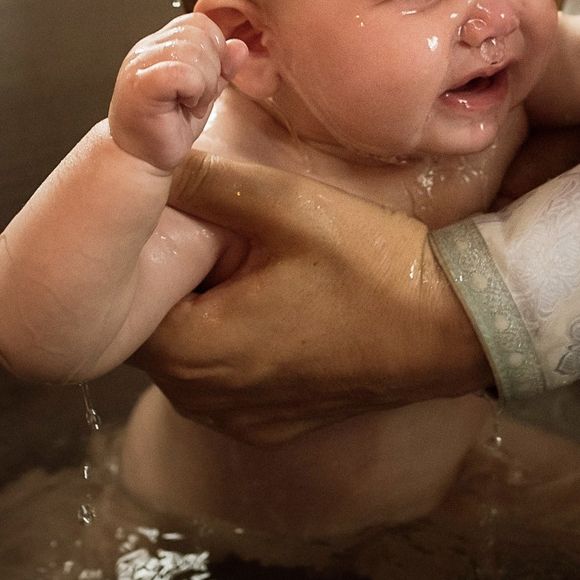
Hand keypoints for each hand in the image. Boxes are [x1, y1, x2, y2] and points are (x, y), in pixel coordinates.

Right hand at [108, 14, 245, 172]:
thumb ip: (221, 68)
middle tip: (198, 97)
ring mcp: (141, 63)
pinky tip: (184, 105)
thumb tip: (239, 46)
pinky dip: (194, 91)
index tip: (207, 81)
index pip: (199, 22)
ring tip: (189, 103)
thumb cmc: (164, 128)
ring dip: (204, 84)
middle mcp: (148, 48)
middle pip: (200, 32)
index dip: (215, 50)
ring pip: (194, 51)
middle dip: (212, 68)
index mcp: (161, 45)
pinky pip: (182, 72)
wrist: (138, 159)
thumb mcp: (203, 93)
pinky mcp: (141, 83)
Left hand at [135, 151, 491, 443]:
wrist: (451, 327)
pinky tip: (271, 306)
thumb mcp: (286, 205)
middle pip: (157, 331)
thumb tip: (149, 152)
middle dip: (176, 284)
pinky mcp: (271, 427)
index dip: (146, 260)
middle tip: (214, 237)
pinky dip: (236, 346)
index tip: (177, 225)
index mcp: (194, 352)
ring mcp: (238, 421)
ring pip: (190, 358)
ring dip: (204, 315)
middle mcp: (204, 401)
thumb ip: (208, 180)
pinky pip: (226, 382)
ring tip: (244, 267)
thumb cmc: (368, 265)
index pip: (128, 304)